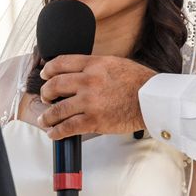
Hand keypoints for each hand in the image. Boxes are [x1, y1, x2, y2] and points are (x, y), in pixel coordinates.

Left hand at [37, 55, 156, 139]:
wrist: (152, 99)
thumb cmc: (138, 81)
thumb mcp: (113, 63)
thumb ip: (93, 66)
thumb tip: (78, 71)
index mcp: (92, 65)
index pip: (61, 63)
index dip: (48, 69)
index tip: (44, 74)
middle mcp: (88, 81)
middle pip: (55, 85)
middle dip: (45, 93)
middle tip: (45, 98)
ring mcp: (89, 101)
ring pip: (57, 108)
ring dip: (47, 116)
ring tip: (44, 120)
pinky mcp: (94, 120)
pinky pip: (68, 127)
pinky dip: (57, 131)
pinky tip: (53, 133)